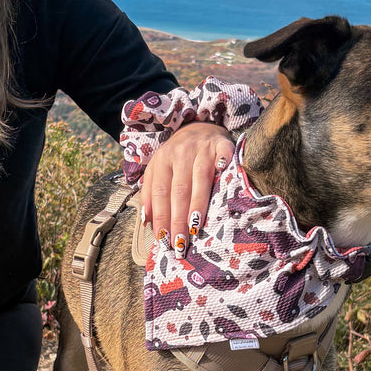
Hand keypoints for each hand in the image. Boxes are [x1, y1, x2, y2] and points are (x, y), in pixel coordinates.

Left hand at [141, 121, 233, 256]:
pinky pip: (224, 159)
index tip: (164, 239)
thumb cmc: (177, 157)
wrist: (199, 127)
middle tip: (180, 243)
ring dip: (197, 205)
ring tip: (194, 228)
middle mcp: (181, 153)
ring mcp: (202, 149)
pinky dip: (223, 170)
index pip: (160, 193)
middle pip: (178, 190)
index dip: (161, 216)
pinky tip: (224, 187)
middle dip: (178, 219)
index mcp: (162, 160)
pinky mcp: (223, 145)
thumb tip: (146, 221)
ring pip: (199, 180)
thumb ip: (150, 193)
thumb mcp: (158, 169)